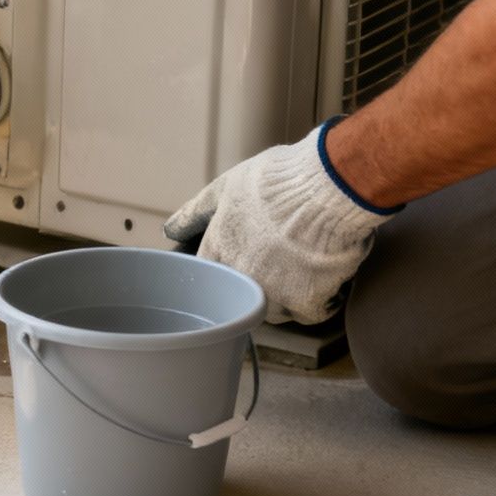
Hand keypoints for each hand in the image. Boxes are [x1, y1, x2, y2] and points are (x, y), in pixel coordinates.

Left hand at [164, 119, 399, 324]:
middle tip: (283, 262)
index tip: (247, 259)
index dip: (228, 266)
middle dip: (260, 281)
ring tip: (305, 271)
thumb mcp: (227, 186)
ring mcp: (271, 290)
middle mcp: (240, 273)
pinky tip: (326, 283)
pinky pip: (308, 315)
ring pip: (274, 309)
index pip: (210, 270)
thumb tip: (169, 230)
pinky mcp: (304, 301)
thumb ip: (197, 211)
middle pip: (243, 292)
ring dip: (288, 297)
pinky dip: (319, 303)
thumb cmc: (278, 179)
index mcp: (219, 247)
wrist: (325, 187)